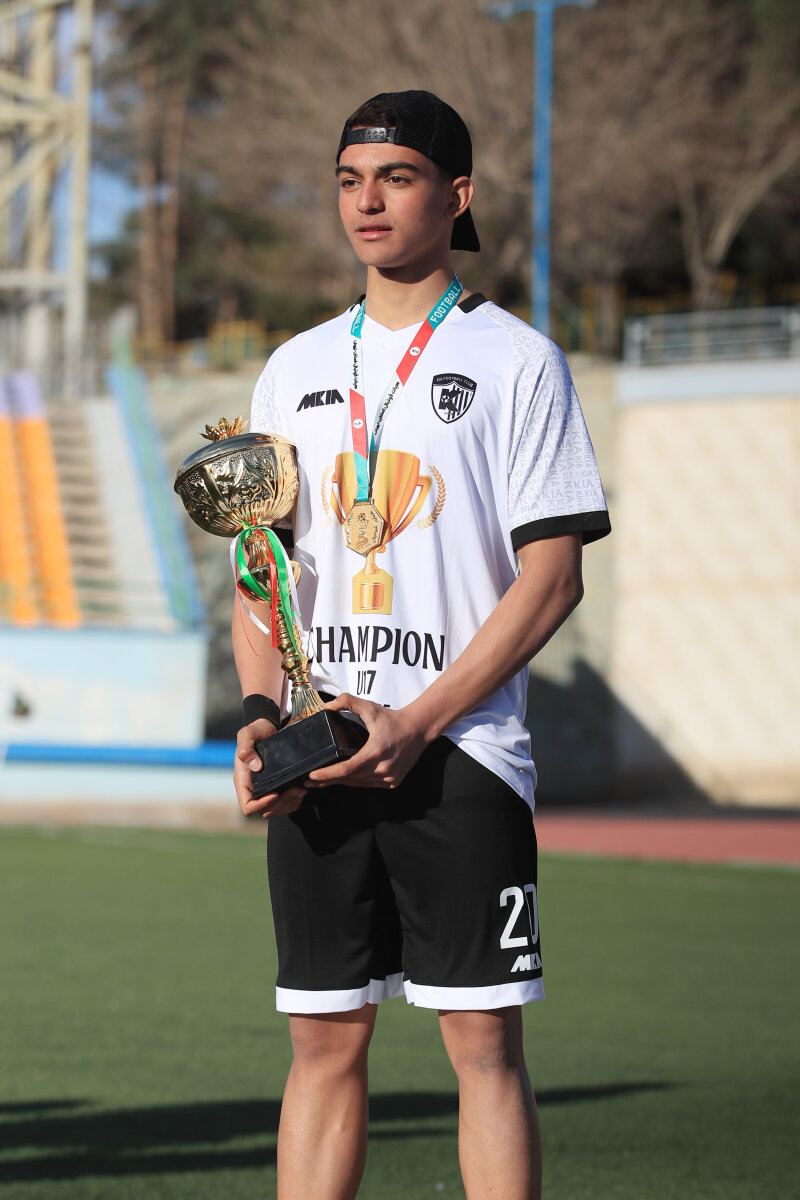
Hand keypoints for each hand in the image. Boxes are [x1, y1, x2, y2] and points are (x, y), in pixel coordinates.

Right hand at [233, 718, 307, 818]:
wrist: (269, 727)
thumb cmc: (257, 731)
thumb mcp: (247, 734)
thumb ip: (246, 747)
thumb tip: (254, 766)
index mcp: (243, 781)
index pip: (247, 806)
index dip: (261, 805)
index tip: (275, 793)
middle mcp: (253, 789)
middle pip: (265, 811)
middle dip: (281, 804)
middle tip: (296, 790)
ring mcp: (264, 790)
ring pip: (275, 810)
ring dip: (290, 804)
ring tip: (302, 790)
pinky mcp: (275, 788)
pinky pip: (283, 805)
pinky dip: (294, 802)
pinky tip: (301, 791)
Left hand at [306, 694, 429, 789]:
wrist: (418, 729)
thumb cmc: (393, 719)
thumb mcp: (370, 707)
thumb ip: (348, 701)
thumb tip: (328, 705)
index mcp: (374, 751)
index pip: (346, 769)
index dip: (327, 774)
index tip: (312, 776)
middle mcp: (382, 768)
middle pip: (349, 780)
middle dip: (328, 781)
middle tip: (310, 782)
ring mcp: (388, 777)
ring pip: (359, 784)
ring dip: (341, 783)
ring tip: (323, 782)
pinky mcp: (393, 782)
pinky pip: (369, 785)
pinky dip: (357, 783)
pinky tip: (346, 780)